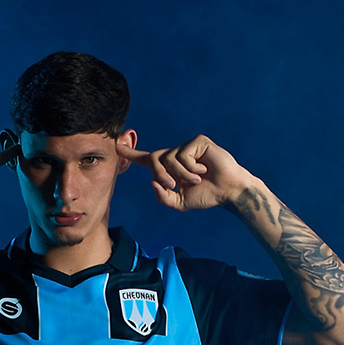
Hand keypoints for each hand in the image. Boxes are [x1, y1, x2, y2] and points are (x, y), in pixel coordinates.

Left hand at [116, 135, 250, 211]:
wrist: (227, 192)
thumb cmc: (205, 196)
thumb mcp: (179, 203)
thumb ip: (163, 197)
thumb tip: (152, 182)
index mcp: (169, 168)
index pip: (147, 159)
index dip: (131, 154)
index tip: (116, 145)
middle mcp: (176, 154)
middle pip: (154, 159)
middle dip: (160, 174)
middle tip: (173, 186)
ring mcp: (187, 146)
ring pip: (169, 158)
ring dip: (181, 175)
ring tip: (196, 179)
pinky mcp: (198, 141)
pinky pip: (183, 155)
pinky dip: (191, 168)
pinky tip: (204, 170)